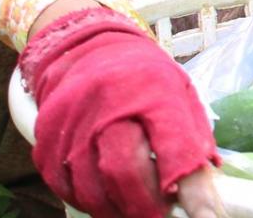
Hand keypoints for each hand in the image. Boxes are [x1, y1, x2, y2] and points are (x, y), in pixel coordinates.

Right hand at [19, 5, 222, 217]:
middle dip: (145, 207)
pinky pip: (64, 185)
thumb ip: (193, 144)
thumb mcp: (181, 98)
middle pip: (124, 169)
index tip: (205, 216)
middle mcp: (109, 103)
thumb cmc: (145, 81)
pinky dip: (87, 201)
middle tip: (158, 216)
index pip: (176, 145)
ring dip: (115, 210)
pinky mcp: (47, 138)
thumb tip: (205, 199)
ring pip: (90, 185)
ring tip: (134, 212)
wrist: (88, 51)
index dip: (192, 188)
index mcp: (154, 90)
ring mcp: (72, 121)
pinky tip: (105, 199)